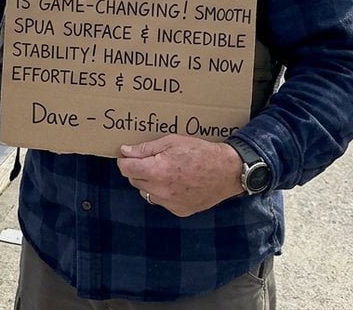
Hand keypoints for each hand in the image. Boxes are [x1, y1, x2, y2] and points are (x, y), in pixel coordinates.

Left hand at [116, 135, 243, 216]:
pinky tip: (176, 183)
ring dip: (150, 182)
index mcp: (156, 171)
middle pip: (134, 180)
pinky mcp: (179, 210)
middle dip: (138, 170)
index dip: (125, 160)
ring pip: (147, 192)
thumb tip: (125, 152)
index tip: (129, 155)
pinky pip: (161, 201)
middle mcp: (161, 191)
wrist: (227, 171)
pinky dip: (163, 193)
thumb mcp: (172, 142)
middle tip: (152, 160)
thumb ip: (145, 149)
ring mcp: (170, 203)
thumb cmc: (200, 152)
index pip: (125, 169)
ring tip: (166, 171)